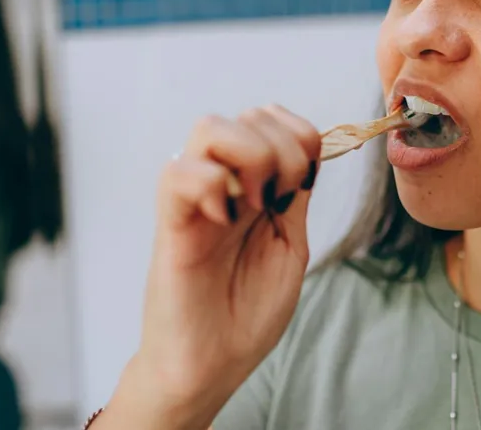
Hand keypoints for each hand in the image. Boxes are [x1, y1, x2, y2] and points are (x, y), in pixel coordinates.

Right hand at [106, 105, 320, 427]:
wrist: (210, 365)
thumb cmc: (245, 313)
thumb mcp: (289, 245)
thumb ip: (295, 197)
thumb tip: (309, 151)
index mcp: (253, 186)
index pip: (274, 120)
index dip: (301, 138)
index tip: (304, 187)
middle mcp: (222, 183)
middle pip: (249, 116)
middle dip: (284, 149)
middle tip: (281, 201)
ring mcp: (194, 199)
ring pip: (211, 126)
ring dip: (250, 158)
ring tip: (255, 205)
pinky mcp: (170, 223)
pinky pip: (177, 172)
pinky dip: (209, 184)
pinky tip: (225, 217)